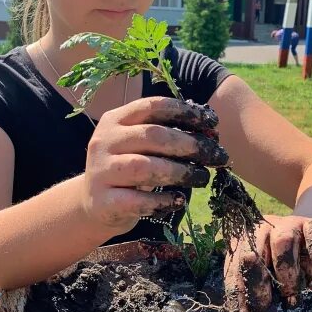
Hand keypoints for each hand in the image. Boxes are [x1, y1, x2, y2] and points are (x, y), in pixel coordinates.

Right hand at [82, 96, 228, 234]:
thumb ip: (166, 136)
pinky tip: (178, 200)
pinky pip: (137, 200)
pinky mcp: (103, 201)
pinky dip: (162, 200)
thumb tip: (210, 134)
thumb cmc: (127, 170)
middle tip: (216, 155)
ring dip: (180, 172)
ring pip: (144, 167)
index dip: (184, 112)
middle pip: (151, 136)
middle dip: (189, 144)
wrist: (95, 205)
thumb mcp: (139, 146)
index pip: (152, 106)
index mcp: (114, 120)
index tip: (211, 121)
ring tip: (202, 177)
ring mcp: (100, 171)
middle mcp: (104, 141)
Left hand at [224, 215, 311, 311]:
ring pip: (282, 243)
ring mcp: (288, 224)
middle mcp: (261, 229)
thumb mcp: (267, 282)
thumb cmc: (285, 267)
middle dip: (258, 290)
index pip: (234, 274)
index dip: (239, 303)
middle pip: (252, 254)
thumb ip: (255, 299)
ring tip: (292, 301)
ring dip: (287, 278)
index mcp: (242, 243)